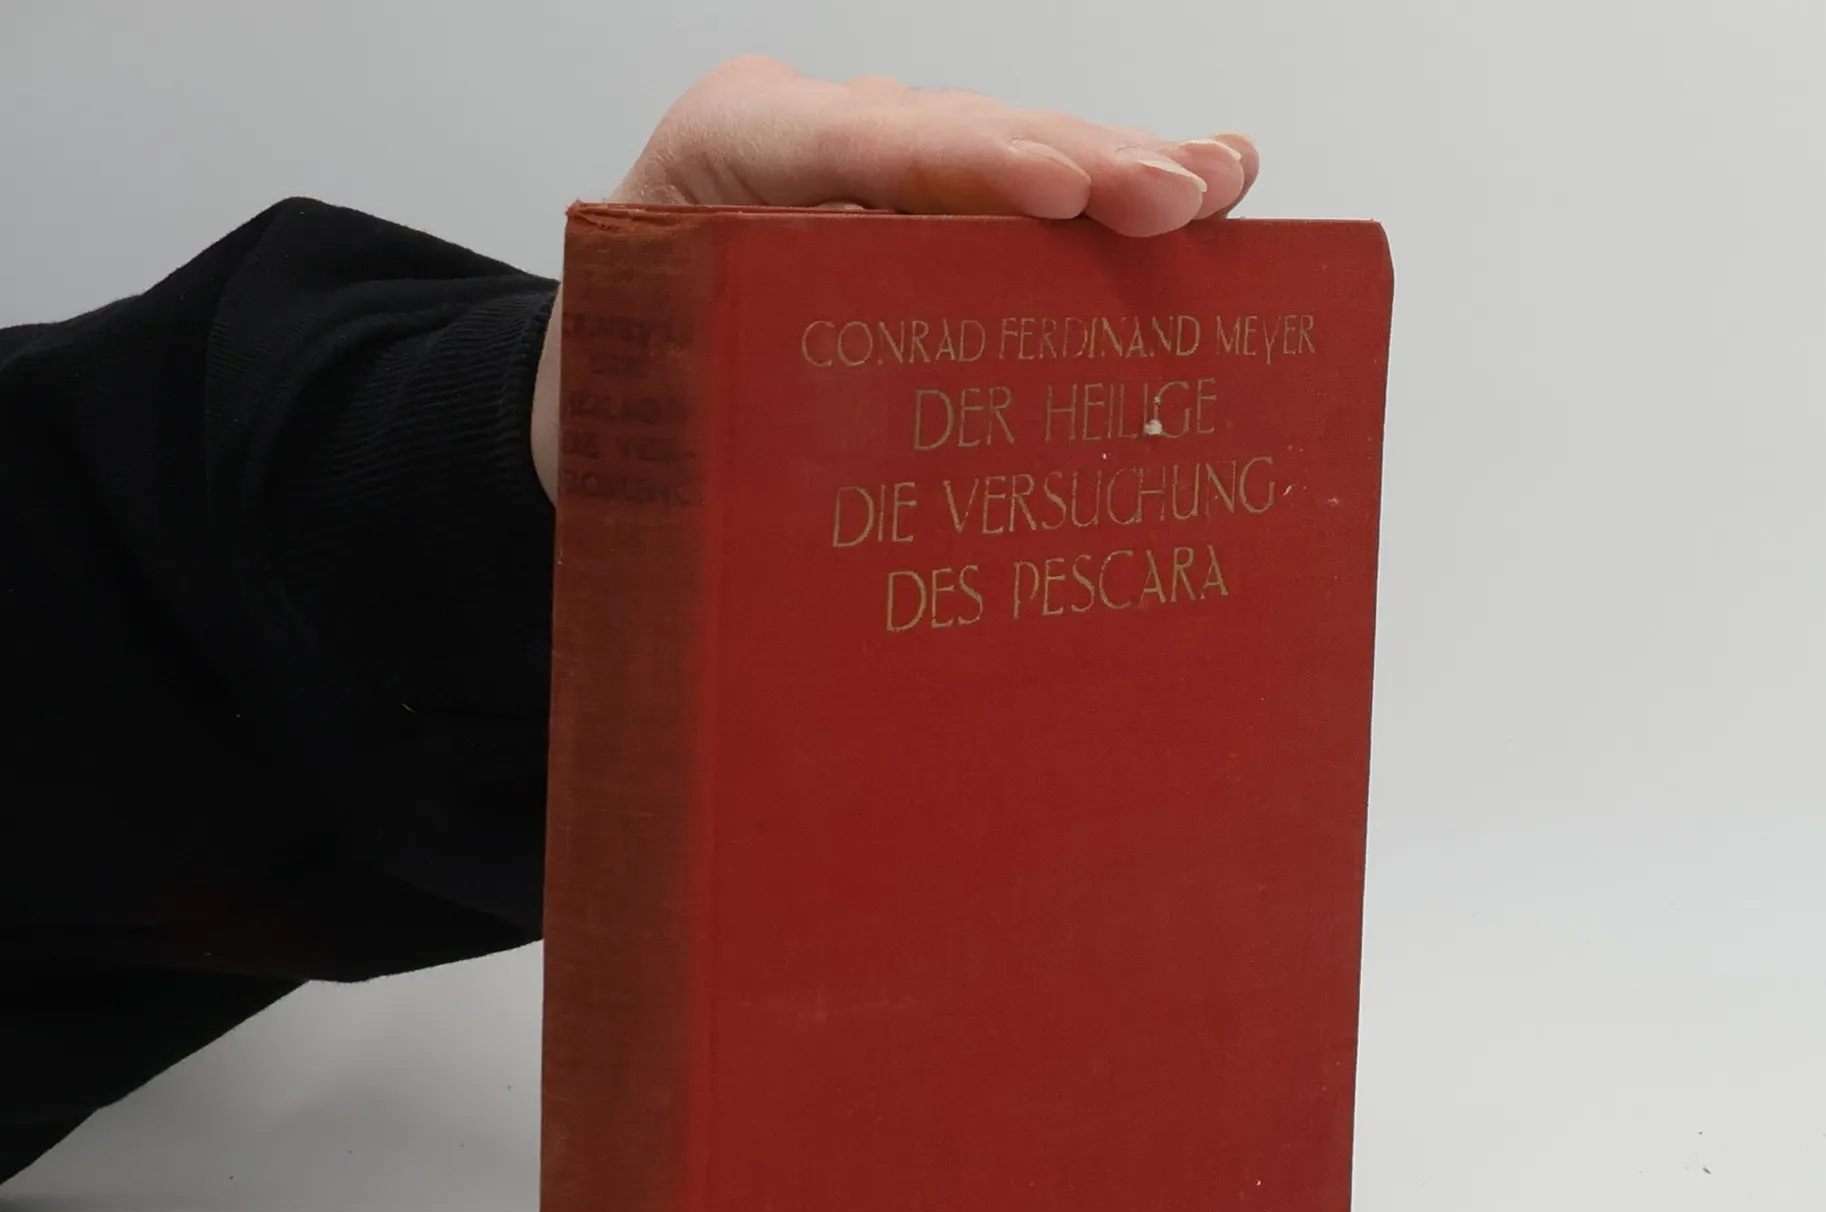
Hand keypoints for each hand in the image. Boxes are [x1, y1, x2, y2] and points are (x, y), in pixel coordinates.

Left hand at [530, 57, 1259, 499]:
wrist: (597, 401)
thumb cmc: (630, 414)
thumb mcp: (665, 412)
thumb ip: (754, 393)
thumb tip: (897, 453)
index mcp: (720, 156)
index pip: (857, 148)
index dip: (972, 165)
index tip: (1065, 194)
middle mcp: (802, 141)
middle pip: (954, 134)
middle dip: (1078, 160)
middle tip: (1181, 196)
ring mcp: (864, 165)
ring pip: (1003, 151)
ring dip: (1118, 168)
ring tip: (1218, 182)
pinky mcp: (910, 207)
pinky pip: (1012, 193)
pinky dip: (1102, 196)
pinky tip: (1199, 183)